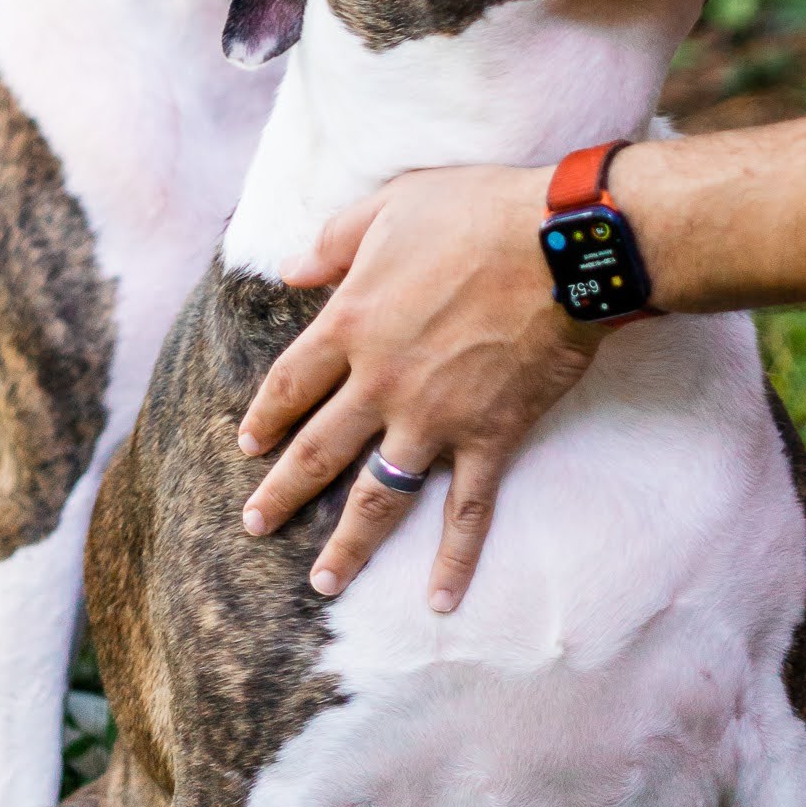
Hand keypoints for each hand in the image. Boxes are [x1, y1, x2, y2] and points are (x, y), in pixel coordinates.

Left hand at [237, 164, 599, 610]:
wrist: (559, 245)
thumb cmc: (475, 212)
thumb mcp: (390, 206)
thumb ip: (334, 240)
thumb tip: (289, 269)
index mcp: (352, 323)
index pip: (292, 382)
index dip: (266, 415)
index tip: (246, 443)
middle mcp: (381, 382)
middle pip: (318, 450)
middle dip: (282, 492)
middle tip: (254, 525)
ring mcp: (434, 419)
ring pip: (377, 496)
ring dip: (348, 544)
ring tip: (322, 583)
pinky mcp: (489, 438)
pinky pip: (467, 511)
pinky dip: (454, 559)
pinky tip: (440, 600)